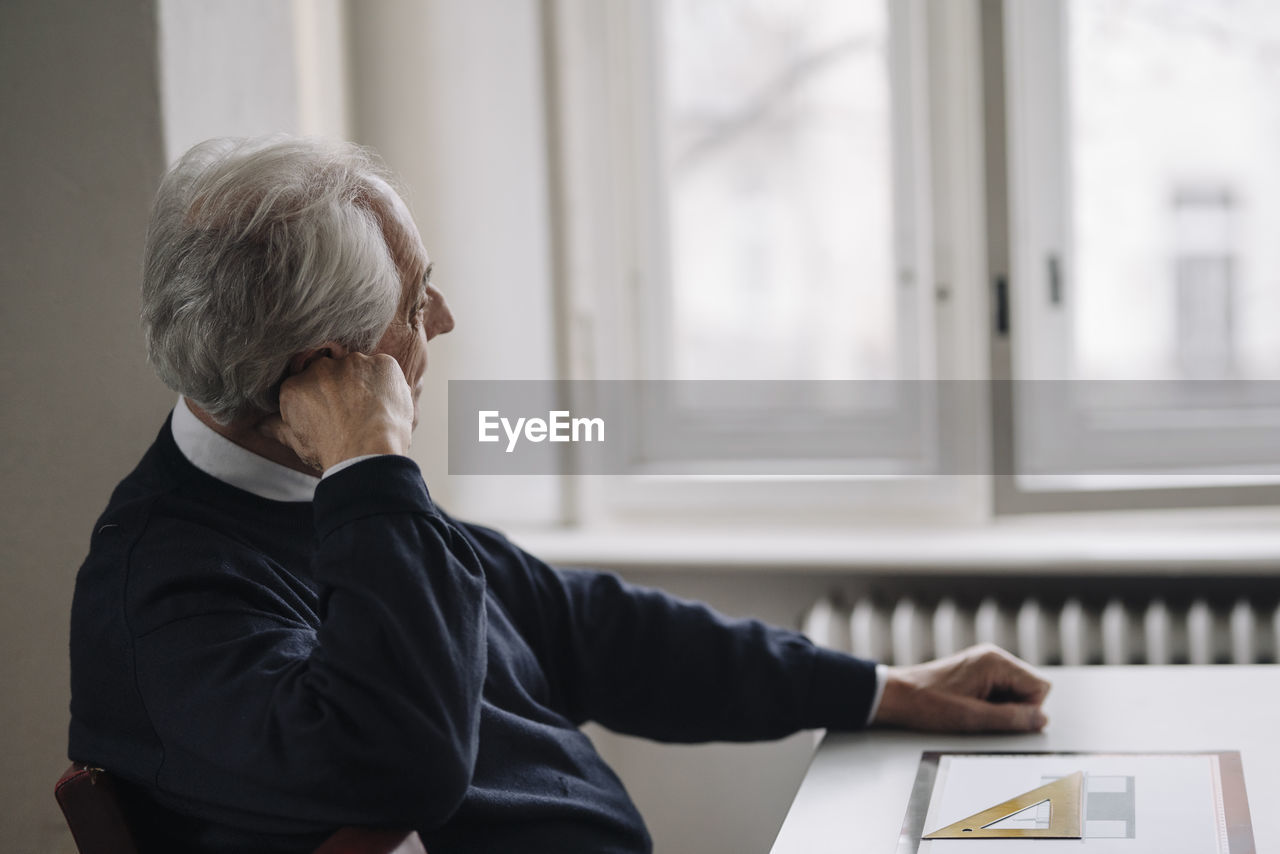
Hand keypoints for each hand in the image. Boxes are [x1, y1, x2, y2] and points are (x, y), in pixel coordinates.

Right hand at [259, 352, 414, 472]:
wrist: (368, 454)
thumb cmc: (332, 451)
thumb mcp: (297, 442)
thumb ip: (277, 427)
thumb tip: (260, 425)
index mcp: (296, 385)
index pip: (307, 382)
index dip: (321, 397)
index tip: (331, 412)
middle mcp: (322, 368)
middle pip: (333, 371)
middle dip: (342, 388)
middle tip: (353, 412)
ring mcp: (353, 363)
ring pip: (359, 367)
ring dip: (365, 383)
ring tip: (372, 410)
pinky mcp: (382, 363)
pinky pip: (384, 368)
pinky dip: (387, 383)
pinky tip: (386, 404)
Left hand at [872, 644, 1050, 732]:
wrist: (896, 696)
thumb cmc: (927, 703)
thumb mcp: (973, 718)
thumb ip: (1012, 718)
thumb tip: (1041, 720)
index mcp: (995, 661)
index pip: (1040, 686)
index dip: (1028, 709)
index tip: (1002, 718)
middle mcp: (993, 658)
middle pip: (1030, 688)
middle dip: (1016, 708)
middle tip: (986, 715)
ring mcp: (985, 664)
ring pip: (1016, 692)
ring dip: (1003, 707)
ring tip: (974, 711)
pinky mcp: (977, 673)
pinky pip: (1001, 692)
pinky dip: (992, 704)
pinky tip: (972, 708)